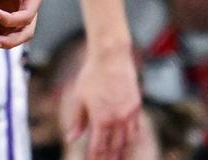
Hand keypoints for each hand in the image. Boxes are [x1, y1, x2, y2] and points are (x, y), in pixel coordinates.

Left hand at [61, 44, 141, 159]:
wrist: (111, 57)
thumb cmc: (91, 75)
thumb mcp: (79, 96)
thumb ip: (78, 120)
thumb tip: (71, 138)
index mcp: (101, 118)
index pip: (99, 146)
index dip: (95, 157)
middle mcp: (117, 119)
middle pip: (115, 147)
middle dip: (110, 158)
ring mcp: (129, 114)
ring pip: (128, 141)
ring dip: (123, 152)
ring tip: (118, 158)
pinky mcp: (137, 106)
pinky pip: (136, 129)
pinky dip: (132, 138)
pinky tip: (128, 142)